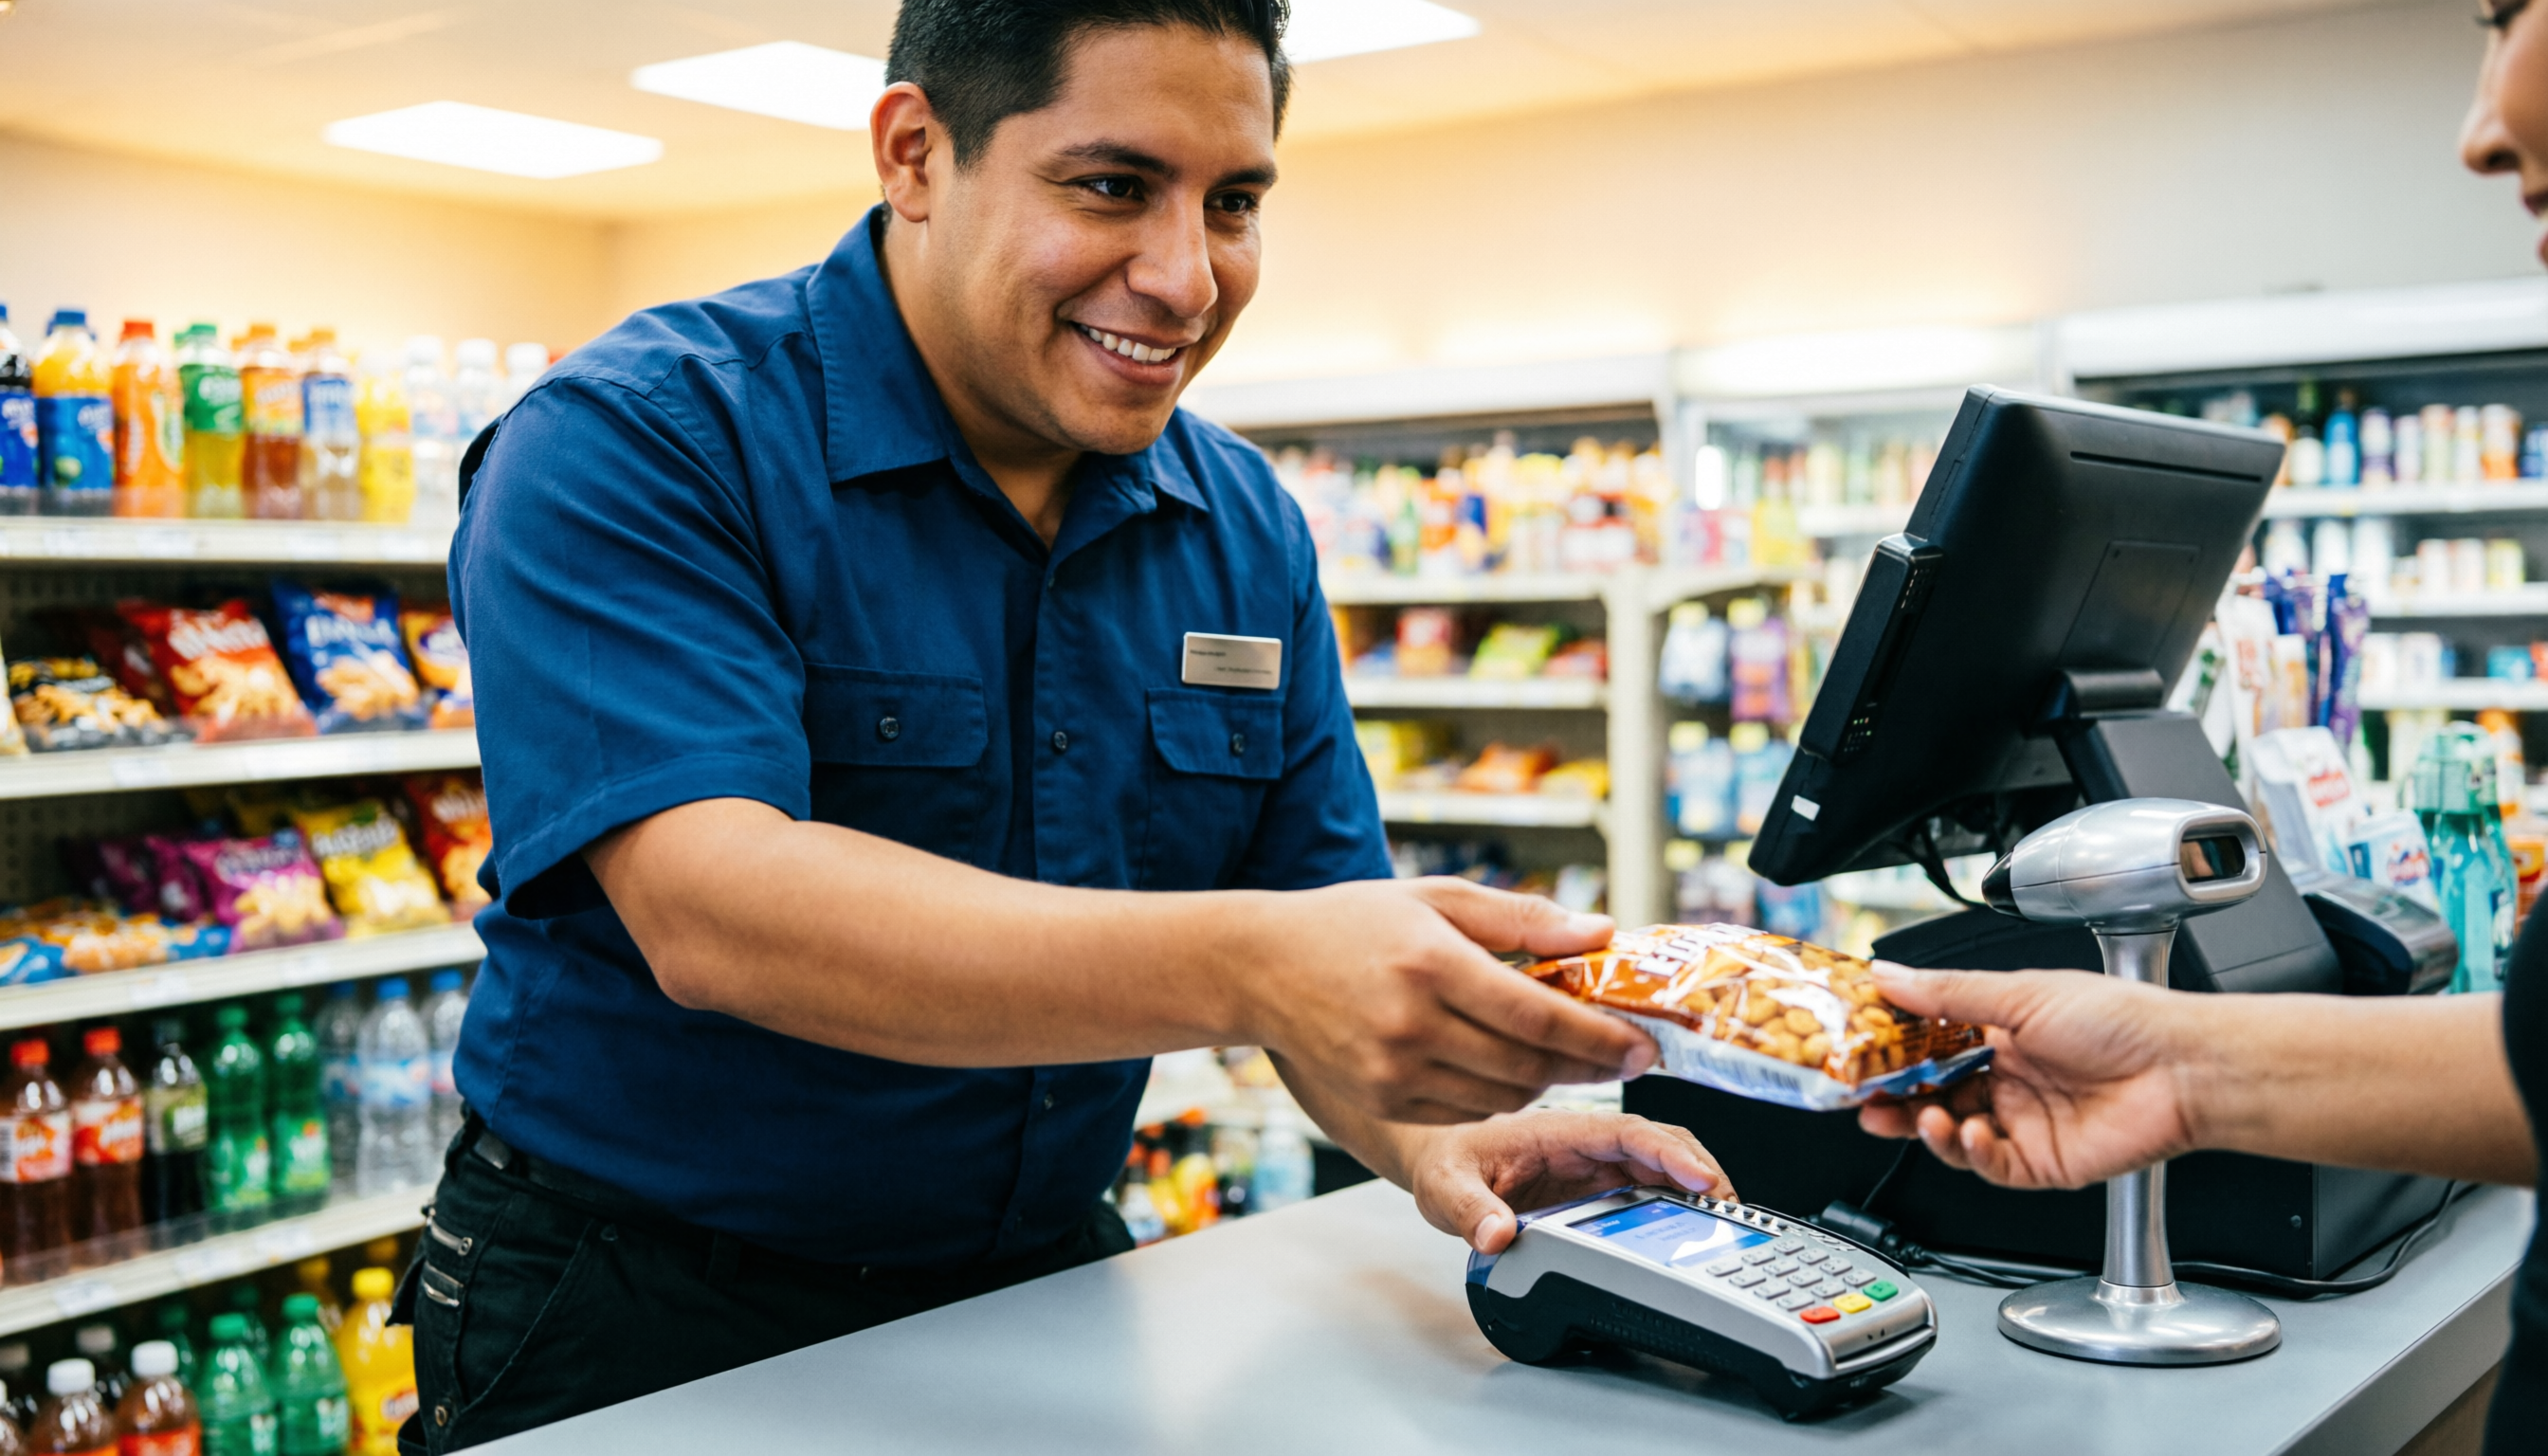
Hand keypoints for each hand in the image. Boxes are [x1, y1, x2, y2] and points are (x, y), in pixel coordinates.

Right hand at [1230, 878, 1654, 1124]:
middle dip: (1590, 1066)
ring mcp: (1392, 1070)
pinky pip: (1465, 1110)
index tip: (1644, 1044)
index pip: (1538, 1017)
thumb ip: (1523, 917)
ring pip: (1502, 1096)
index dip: (1600, 1037)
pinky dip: (1498, 1094)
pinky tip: (1504, 1066)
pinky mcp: (1381, 1099)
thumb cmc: (1354, 923)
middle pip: (1529, 1067)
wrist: (1262, 967)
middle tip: (1627, 1056)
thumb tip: (1600, 932)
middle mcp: (1411, 1023)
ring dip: (1546, 1081)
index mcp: (1432, 963)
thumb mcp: (1438, 898)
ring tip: (1562, 1054)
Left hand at [1403, 1110, 1733, 1252]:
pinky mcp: (1595, 1183)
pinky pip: (1646, 1181)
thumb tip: (1497, 1235)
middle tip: (1729, 1206)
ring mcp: (1593, 1162)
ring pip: (1658, 1161)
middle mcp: (1582, 1141)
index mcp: (1556, 1130)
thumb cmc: (1444, 1158)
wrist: (1437, 1156)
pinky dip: (1677, 1196)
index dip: (1667, 1152)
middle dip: (1698, 1166)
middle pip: (1657, 1141)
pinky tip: (1694, 1219)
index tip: (1700, 1178)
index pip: (1624, 1131)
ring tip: (1725, 1216)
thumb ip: (1469, 1210)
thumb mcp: (1445, 1186)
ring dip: (1693, 1182)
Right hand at [1856, 965, 2211, 1189]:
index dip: (1891, 1052)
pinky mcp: (2043, 1163)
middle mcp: (2009, 1078)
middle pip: (1933, 1094)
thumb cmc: (2124, 1020)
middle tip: (1863, 1099)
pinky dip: (1973, 1154)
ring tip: (1921, 1117)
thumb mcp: (2022, 994)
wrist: (2184, 1070)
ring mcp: (2024, 1122)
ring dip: (1928, 1128)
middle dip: (1895, 1099)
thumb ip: (1948, 993)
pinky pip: (1992, 1165)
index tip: (1856, 1051)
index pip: (1928, 1045)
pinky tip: (1974, 1133)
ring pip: (1954, 1134)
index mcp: (2000, 1033)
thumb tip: (1889, 977)